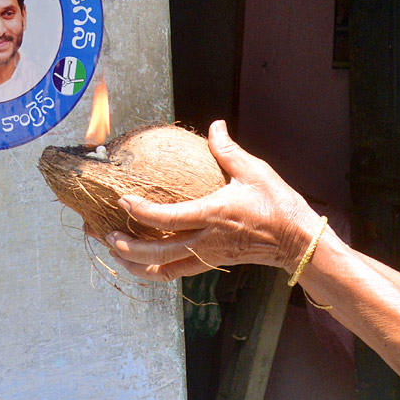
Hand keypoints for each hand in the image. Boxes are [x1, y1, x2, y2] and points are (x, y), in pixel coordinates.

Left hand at [103, 120, 322, 281]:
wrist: (296, 241)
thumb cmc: (278, 205)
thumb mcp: (255, 171)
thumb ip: (228, 150)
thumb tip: (214, 126)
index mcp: (213, 215)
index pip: (167, 218)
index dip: (141, 212)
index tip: (121, 202)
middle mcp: (206, 241)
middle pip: (156, 253)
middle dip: (125, 247)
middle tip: (104, 234)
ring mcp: (207, 256)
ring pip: (162, 270)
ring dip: (134, 264)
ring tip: (115, 252)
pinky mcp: (211, 263)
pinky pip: (175, 272)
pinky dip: (153, 270)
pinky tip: (141, 261)